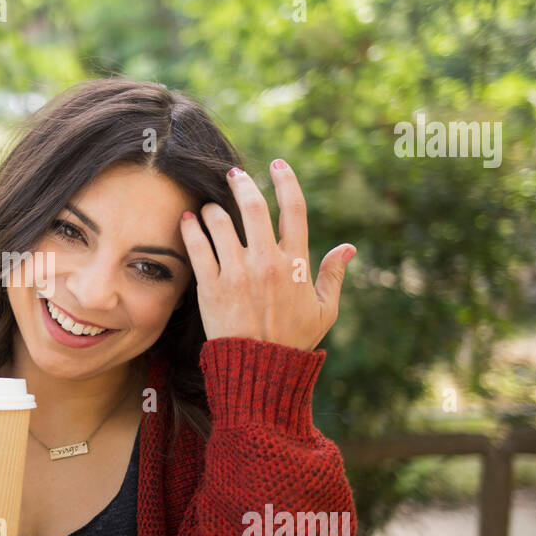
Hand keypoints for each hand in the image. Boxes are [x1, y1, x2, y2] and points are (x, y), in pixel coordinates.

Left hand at [178, 159, 354, 351]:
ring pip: (220, 223)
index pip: (293, 210)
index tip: (278, 164)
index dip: (287, 181)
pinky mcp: (210, 287)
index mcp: (295, 263)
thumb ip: (333, 276)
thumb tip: (348, 248)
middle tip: (234, 174)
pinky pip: (197, 248)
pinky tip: (188, 220)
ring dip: (213, 208)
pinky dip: (190, 229)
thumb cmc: (293, 341)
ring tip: (209, 207)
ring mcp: (236, 273)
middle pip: (253, 207)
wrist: (260, 370)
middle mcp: (265, 262)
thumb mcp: (323, 311)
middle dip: (242, 183)